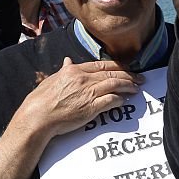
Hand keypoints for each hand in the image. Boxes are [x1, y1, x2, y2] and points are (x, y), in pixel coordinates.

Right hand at [21, 57, 142, 139]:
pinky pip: (111, 100)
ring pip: (115, 84)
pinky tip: (124, 101)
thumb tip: (68, 60)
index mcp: (74, 71)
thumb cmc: (41, 100)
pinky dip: (119, 99)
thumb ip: (63, 70)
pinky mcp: (91, 107)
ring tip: (136, 88)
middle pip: (112, 73)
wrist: (38, 117)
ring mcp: (88, 93)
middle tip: (139, 78)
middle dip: (128, 75)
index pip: (101, 65)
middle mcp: (83, 79)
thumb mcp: (52, 80)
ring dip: (128, 86)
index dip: (117, 66)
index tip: (126, 69)